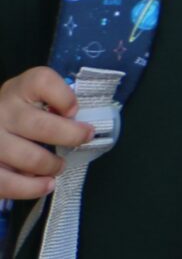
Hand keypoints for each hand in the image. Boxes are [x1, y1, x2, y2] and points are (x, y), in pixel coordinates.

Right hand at [0, 67, 84, 198]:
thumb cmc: (22, 110)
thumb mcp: (37, 95)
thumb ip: (57, 101)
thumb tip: (80, 124)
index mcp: (20, 88)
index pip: (42, 82)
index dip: (64, 97)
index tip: (74, 110)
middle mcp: (2, 111)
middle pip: (41, 125)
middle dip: (70, 136)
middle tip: (83, 140)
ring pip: (27, 158)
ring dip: (50, 165)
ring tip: (59, 166)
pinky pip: (7, 183)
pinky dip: (31, 188)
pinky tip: (46, 185)